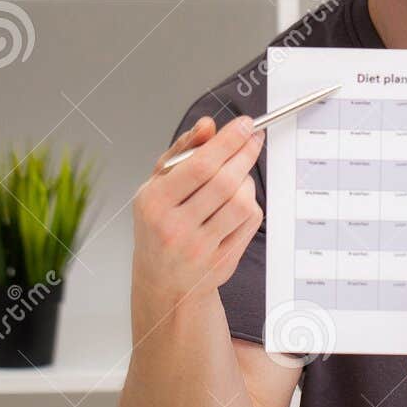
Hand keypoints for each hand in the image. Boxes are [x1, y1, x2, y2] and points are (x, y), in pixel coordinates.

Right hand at [132, 114, 263, 321]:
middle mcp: (174, 227)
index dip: (228, 141)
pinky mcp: (221, 262)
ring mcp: (199, 249)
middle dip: (245, 154)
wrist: (162, 282)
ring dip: (247, 182)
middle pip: (224, 182)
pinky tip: (238, 202)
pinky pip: (249, 223)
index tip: (245, 124)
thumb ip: (182, 152)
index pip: (199, 165)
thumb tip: (208, 125)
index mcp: (153, 203)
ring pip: (242, 203)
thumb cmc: (159, 226)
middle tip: (253, 139)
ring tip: (238, 176)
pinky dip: (250, 204)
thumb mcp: (157, 186)